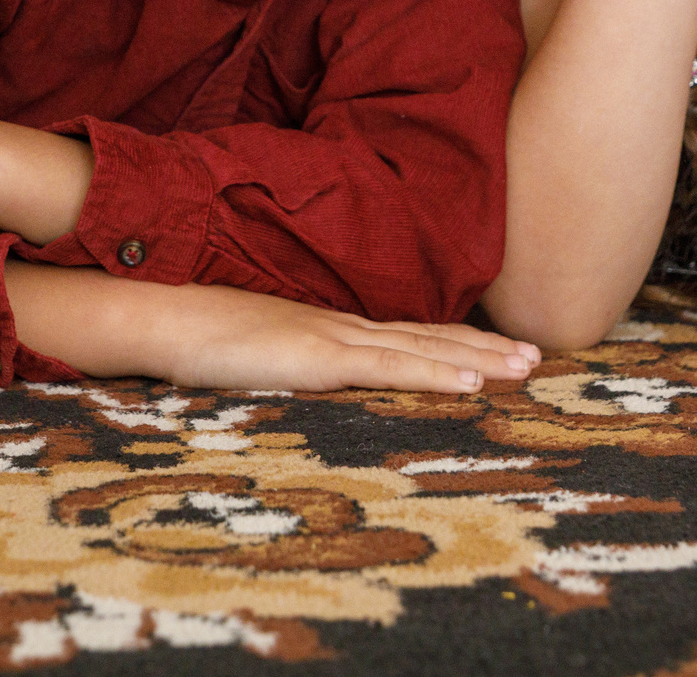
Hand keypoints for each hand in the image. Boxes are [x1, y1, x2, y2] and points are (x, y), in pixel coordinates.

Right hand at [8, 266, 539, 391]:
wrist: (160, 313)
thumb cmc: (197, 335)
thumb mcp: (255, 351)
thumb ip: (285, 363)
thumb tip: (298, 380)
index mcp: (326, 328)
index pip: (403, 333)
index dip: (452, 340)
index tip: (495, 348)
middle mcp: (339, 327)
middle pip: (425, 335)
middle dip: (483, 346)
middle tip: (536, 356)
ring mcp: (331, 338)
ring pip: (420, 349)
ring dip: (477, 358)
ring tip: (525, 367)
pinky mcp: (316, 356)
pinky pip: (387, 367)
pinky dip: (434, 372)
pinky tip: (471, 383)